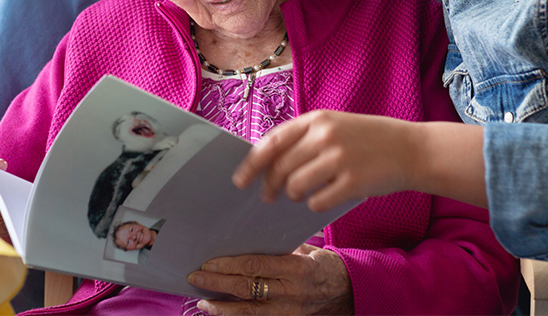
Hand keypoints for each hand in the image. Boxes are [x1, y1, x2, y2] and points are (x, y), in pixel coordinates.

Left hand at [188, 243, 351, 314]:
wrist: (351, 293)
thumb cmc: (327, 266)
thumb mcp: (310, 250)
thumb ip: (285, 248)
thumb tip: (255, 239)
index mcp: (298, 268)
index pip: (256, 265)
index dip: (230, 264)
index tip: (210, 262)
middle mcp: (292, 292)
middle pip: (247, 288)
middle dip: (218, 282)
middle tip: (196, 276)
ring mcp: (289, 311)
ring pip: (248, 311)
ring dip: (222, 306)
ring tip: (202, 301)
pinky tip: (222, 312)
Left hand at [232, 110, 417, 212]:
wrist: (411, 149)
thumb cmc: (369, 139)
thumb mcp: (336, 125)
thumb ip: (306, 138)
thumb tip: (269, 163)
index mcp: (318, 119)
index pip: (273, 141)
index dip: (252, 163)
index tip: (240, 179)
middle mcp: (326, 135)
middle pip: (280, 168)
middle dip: (269, 186)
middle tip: (268, 197)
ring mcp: (340, 158)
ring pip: (296, 187)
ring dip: (294, 196)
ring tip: (303, 195)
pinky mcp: (353, 182)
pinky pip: (318, 202)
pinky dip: (316, 205)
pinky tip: (326, 199)